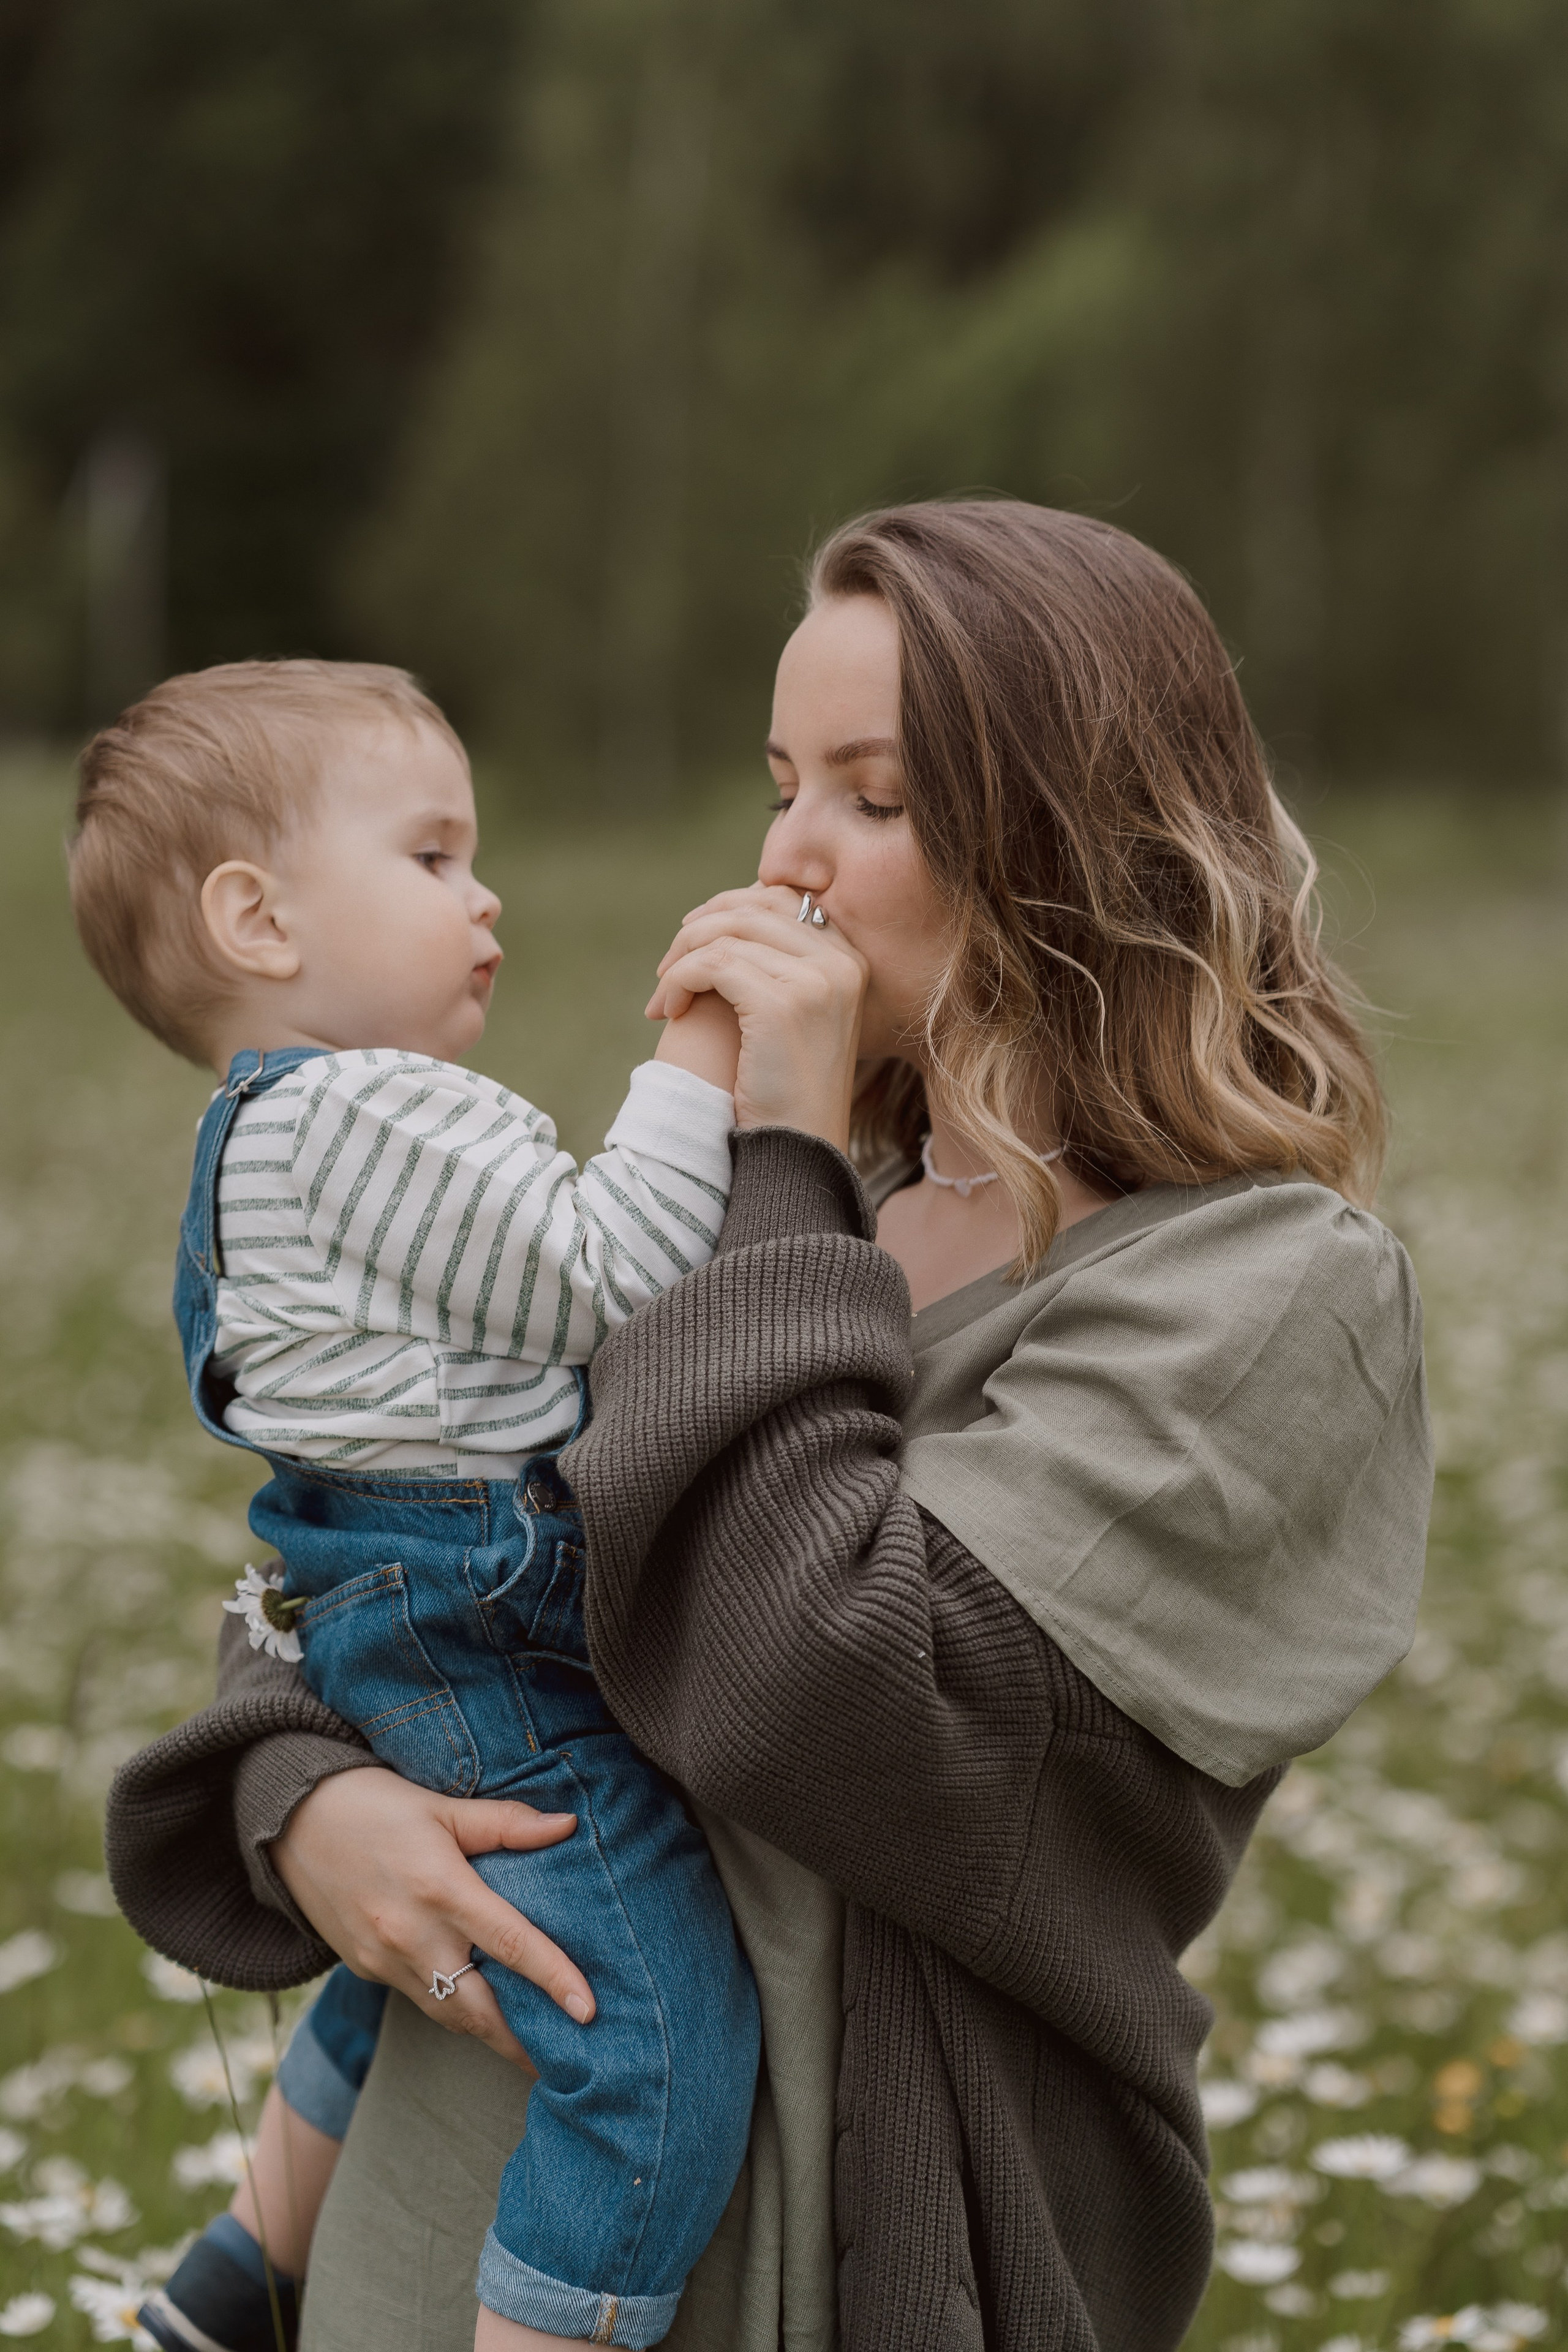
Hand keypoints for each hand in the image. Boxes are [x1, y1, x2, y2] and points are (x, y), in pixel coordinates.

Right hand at [270, 1767, 594, 2070]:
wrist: (292, 1823)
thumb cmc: (376, 1806)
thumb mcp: (442, 1806)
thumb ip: (505, 1823)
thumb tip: (566, 1825)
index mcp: (439, 1888)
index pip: (510, 1944)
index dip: (553, 1979)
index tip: (589, 2011)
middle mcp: (412, 1935)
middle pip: (479, 2009)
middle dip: (524, 2043)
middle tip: (571, 2061)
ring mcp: (385, 1959)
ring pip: (449, 2015)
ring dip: (492, 2036)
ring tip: (535, 2051)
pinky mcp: (367, 1970)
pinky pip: (421, 2002)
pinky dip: (455, 2012)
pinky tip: (482, 2012)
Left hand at [647, 885, 866, 1150]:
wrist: (798, 1151)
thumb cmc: (787, 1090)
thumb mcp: (794, 1018)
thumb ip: (777, 968)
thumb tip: (726, 924)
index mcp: (849, 961)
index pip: (784, 899)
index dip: (730, 907)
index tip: (693, 937)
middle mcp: (840, 963)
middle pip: (753, 907)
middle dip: (700, 927)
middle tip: (668, 965)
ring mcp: (816, 981)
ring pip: (726, 933)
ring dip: (680, 959)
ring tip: (663, 997)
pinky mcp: (782, 1004)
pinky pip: (711, 964)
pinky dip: (678, 981)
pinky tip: (666, 1010)